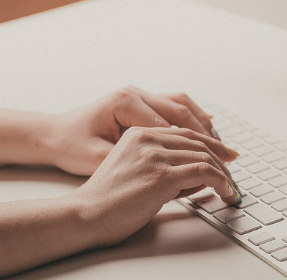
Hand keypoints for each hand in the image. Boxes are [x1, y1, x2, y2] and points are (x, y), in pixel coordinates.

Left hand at [47, 86, 221, 175]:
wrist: (53, 134)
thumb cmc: (72, 147)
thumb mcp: (101, 160)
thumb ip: (141, 165)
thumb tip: (181, 176)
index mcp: (126, 103)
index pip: (172, 127)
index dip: (197, 150)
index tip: (215, 169)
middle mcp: (135, 93)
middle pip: (184, 113)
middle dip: (210, 138)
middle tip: (231, 158)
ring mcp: (140, 94)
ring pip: (184, 105)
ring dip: (206, 127)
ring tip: (223, 149)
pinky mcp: (143, 101)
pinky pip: (177, 105)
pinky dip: (195, 119)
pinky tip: (209, 133)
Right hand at [70, 126, 239, 246]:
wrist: (87, 214)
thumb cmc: (110, 201)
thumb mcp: (138, 172)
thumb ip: (167, 168)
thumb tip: (202, 176)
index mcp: (139, 134)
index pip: (186, 134)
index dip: (212, 144)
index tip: (228, 156)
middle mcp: (148, 139)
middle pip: (199, 143)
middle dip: (222, 160)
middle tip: (234, 176)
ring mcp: (155, 156)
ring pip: (205, 157)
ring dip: (224, 175)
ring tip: (231, 190)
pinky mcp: (162, 175)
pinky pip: (204, 172)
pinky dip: (221, 182)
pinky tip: (225, 192)